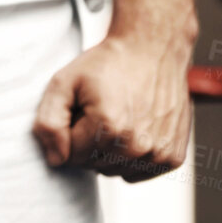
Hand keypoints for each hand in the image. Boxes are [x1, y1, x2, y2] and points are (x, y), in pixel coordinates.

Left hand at [33, 29, 194, 181]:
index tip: (84, 107)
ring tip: (120, 117)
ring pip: (114, 171)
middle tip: (102, 110)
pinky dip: (132, 157)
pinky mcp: (173, 157)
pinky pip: (137, 173)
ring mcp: (158, 153)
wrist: (153, 48)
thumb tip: (56, 159)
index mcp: (108, 127)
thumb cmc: (108, 64)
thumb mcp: (64, 81)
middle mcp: (136, 145)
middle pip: (92, 165)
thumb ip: (49, 123)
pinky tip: (136, 129)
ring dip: (110, 151)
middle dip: (90, 141)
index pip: (69, 155)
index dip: (71, 130)